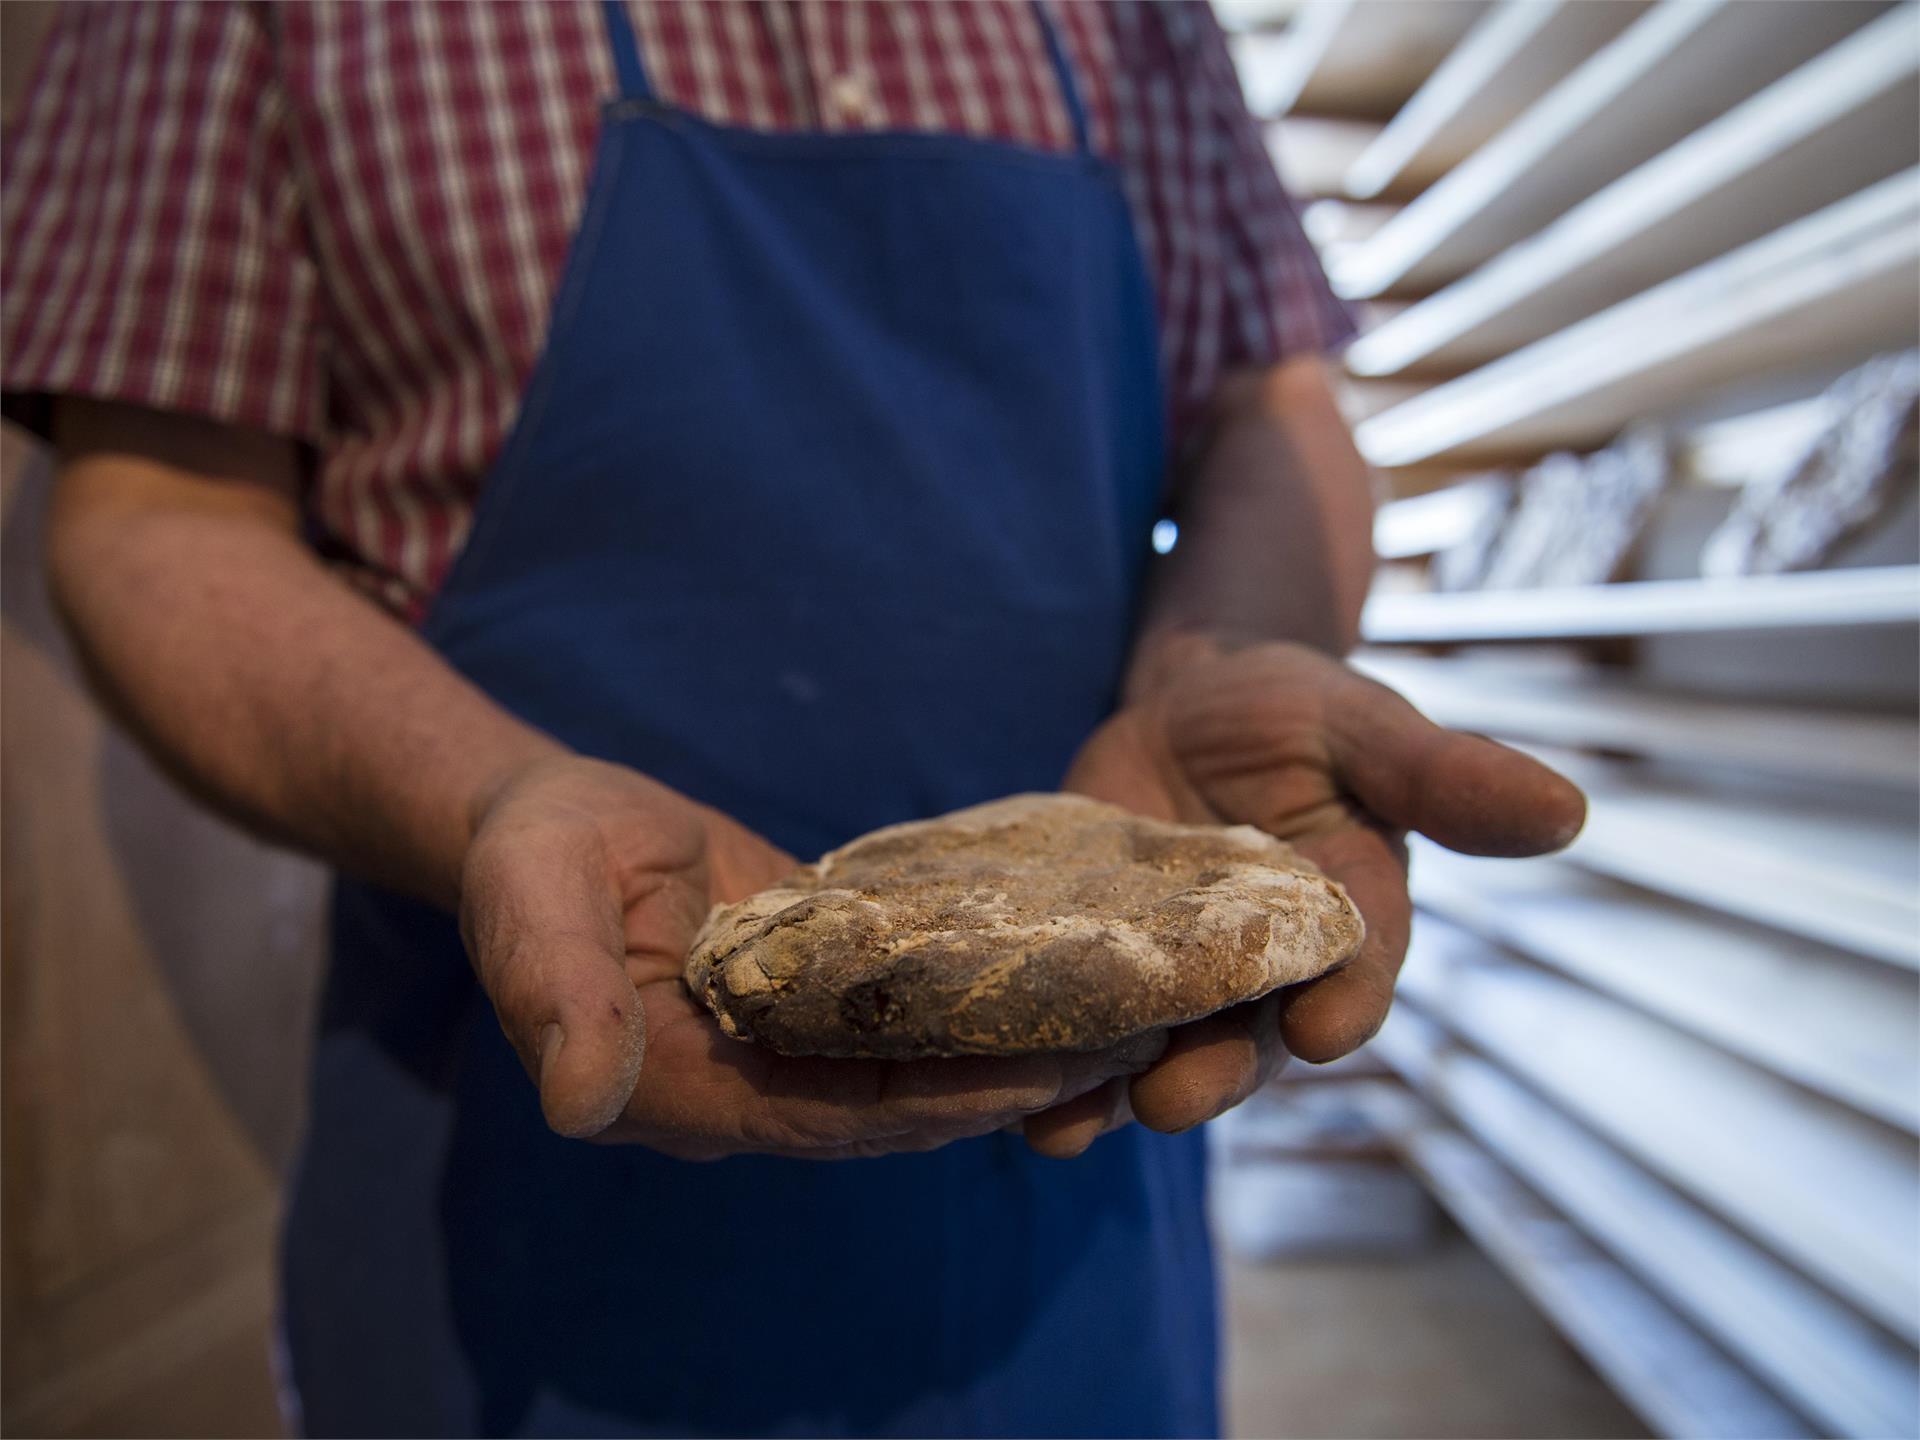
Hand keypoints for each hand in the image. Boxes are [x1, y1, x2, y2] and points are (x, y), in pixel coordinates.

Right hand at [459, 756, 1151, 1157]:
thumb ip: (554, 995)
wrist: (547, 821)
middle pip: (897, 1104)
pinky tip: (1054, 966)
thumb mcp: (531, 903)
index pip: (834, 1116)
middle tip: (1125, 1048)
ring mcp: (784, 1044)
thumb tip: (576, 1102)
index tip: (1040, 1078)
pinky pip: (904, 1012)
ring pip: (915, 1067)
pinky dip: (975, 997)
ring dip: (1010, 1048)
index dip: (936, 1105)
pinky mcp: (813, 995)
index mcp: (684, 1089)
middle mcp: (746, 1086)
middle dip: (1006, 1083)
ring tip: (1120, 1015)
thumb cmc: (533, 854)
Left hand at [1023, 639, 1585, 1157]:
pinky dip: (1051, 1067)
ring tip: (1064, 1126)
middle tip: (1174, 1099)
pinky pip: (1085, 1032)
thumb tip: (1570, 810)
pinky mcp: (1105, 967)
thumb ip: (1445, 776)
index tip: (1320, 1030)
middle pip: (1251, 1045)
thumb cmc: (1291, 708)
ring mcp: (1183, 978)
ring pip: (1161, 1056)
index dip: (1345, 1007)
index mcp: (1350, 919)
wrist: (1186, 701)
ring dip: (1116, 1096)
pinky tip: (1011, 1098)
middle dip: (1215, 1075)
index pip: (1361, 978)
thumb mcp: (1362, 724)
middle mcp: (1271, 972)